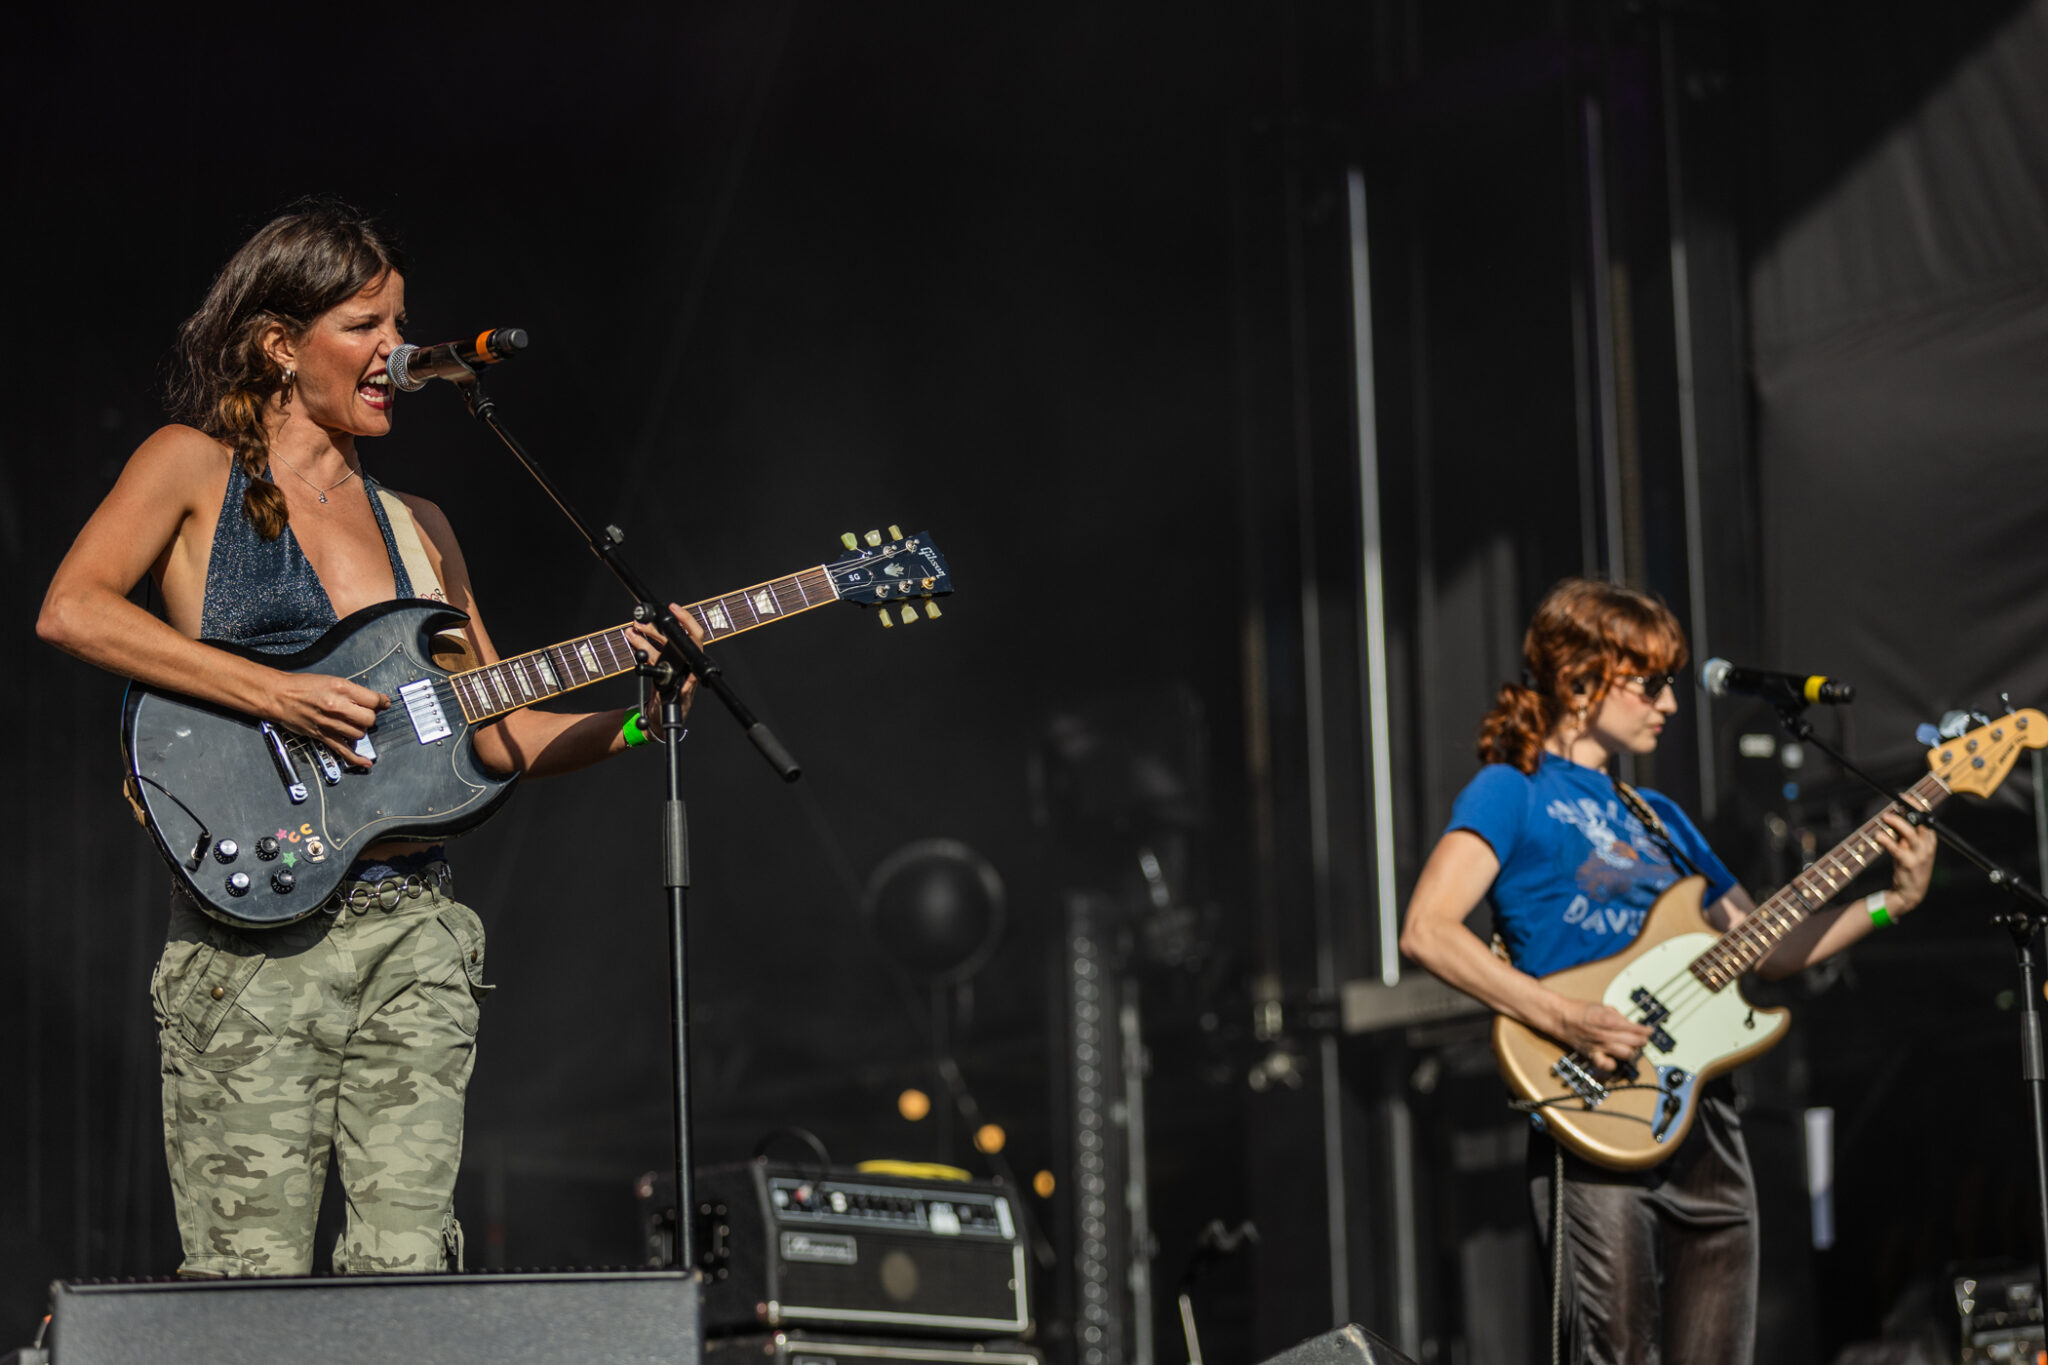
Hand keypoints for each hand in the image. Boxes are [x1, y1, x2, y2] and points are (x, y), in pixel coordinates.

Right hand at [267, 669, 389, 767]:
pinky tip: (365, 762)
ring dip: (359, 730)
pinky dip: (356, 759)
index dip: (380, 702)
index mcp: (341, 689)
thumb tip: (377, 700)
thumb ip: (355, 691)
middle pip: (369, 719)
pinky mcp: (322, 736)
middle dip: (369, 717)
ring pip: (359, 734)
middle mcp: (336, 706)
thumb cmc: (302, 686)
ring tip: (351, 723)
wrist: (279, 695)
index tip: (382, 704)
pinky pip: (343, 750)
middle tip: (363, 713)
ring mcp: (329, 723)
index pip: (373, 700)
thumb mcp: (332, 680)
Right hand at [624, 603, 707, 726]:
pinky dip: (640, 644)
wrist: (660, 719)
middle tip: (641, 622)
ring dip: (645, 635)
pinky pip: (650, 651)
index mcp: (691, 666)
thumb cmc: (674, 710)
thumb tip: (692, 678)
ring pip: (658, 643)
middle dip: (656, 628)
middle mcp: (682, 660)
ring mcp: (670, 662)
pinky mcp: (659, 666)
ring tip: (633, 629)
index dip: (686, 621)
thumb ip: (686, 690)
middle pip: (671, 637)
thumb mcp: (680, 702)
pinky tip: (632, 637)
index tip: (674, 610)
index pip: (694, 638)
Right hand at [1556, 999, 1652, 1073]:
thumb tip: (1630, 1024)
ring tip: (1633, 1047)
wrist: (1562, 1018)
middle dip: (1642, 1040)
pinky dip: (1614, 1064)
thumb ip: (1618, 1016)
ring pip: (1626, 1054)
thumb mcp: (1602, 1006)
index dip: (1645, 1030)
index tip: (1649, 1030)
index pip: (1634, 1028)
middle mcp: (1605, 1034)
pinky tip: (1616, 1059)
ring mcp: (1600, 1046)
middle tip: (1643, 1039)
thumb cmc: (1580, 1011)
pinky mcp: (1593, 1055)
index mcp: (1608, 1020)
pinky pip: (1607, 1065)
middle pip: (1634, 1042)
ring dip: (1632, 1051)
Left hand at [1877, 811, 1936, 913]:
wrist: (1911, 892)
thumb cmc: (1908, 866)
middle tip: (1894, 803)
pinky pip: (1897, 849)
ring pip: (1910, 834)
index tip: (1903, 796)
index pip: (1926, 818)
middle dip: (1909, 810)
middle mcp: (1927, 846)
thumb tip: (1891, 814)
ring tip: (1885, 817)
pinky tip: (1878, 836)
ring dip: (1897, 823)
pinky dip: (1887, 841)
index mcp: (1930, 840)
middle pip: (1920, 823)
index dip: (1915, 806)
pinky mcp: (1908, 864)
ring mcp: (1919, 855)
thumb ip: (1903, 834)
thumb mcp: (1910, 848)